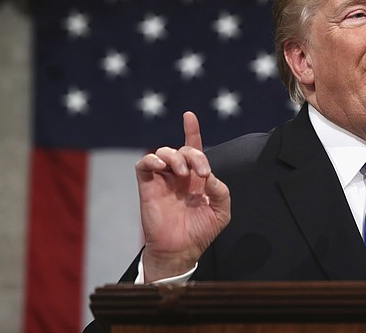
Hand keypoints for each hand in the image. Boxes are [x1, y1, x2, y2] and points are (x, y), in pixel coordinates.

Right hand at [135, 111, 230, 282]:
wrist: (180, 250)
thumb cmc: (200, 231)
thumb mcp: (221, 212)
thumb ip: (221, 191)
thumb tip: (210, 176)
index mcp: (197, 178)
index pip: (194, 148)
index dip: (192, 131)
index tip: (189, 115)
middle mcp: (179, 176)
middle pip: (184, 149)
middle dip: (194, 154)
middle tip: (201, 173)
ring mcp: (163, 180)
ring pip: (164, 152)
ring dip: (175, 157)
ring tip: (182, 173)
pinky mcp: (148, 186)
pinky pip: (144, 164)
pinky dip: (152, 159)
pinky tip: (161, 166)